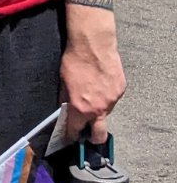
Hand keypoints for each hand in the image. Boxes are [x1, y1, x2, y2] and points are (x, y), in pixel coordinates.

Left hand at [60, 11, 125, 142]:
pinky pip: (113, 99)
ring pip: (106, 113)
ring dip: (99, 110)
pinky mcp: (121, 90)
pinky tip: (100, 83)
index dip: (71, 135)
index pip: (75, 130)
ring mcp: (112, 100)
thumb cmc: (75, 60)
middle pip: (99, 135)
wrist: (93, 44)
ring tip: (91, 94)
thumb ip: (65, 98)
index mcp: (80, 108)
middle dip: (92, 138)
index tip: (70, 137)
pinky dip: (106, 95)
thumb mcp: (62, 81)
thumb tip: (64, 107)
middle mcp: (98, 108)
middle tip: (87, 135)